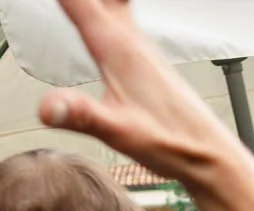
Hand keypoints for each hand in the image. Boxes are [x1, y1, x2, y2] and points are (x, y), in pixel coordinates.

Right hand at [37, 0, 253, 187]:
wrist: (207, 153)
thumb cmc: (169, 141)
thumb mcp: (117, 132)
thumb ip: (81, 115)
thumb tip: (46, 107)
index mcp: (119, 51)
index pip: (80, 4)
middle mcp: (132, 41)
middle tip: (64, 1)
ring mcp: (142, 48)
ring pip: (116, 3)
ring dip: (98, 0)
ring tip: (81, 4)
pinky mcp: (148, 59)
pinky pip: (124, 16)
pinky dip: (109, 6)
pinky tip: (107, 12)